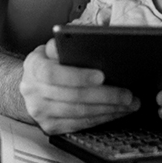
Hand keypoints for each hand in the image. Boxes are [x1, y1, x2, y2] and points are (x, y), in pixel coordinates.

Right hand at [20, 38, 139, 134]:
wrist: (32, 86)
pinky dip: (102, 119)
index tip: (102, 76)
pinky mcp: (50, 127)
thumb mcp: (52, 49)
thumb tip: (86, 35)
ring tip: (129, 104)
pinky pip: (80, 124)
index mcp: (34, 66)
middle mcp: (33, 91)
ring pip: (79, 113)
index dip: (78, 76)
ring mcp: (40, 112)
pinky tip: (117, 112)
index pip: (53, 73)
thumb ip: (65, 44)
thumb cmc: (49, 63)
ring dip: (109, 109)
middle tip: (128, 94)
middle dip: (106, 96)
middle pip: (73, 96)